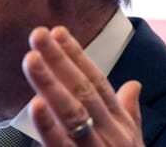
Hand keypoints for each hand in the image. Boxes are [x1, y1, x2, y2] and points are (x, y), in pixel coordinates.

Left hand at [22, 26, 143, 146]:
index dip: (76, 55)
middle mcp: (109, 131)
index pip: (96, 81)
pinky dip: (47, 125)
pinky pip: (60, 144)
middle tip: (39, 34)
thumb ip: (130, 111)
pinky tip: (35, 105)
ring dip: (50, 83)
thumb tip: (134, 84)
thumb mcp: (133, 140)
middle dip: (59, 59)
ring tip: (31, 59)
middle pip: (82, 89)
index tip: (57, 31)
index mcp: (118, 121)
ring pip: (71, 112)